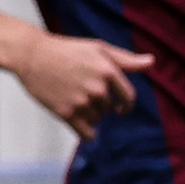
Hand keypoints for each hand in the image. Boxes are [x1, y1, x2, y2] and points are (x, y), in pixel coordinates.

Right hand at [17, 29, 154, 138]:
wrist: (32, 56)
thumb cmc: (67, 50)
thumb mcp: (99, 49)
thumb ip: (127, 60)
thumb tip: (152, 62)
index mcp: (108, 71)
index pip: (128, 97)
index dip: (127, 105)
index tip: (122, 109)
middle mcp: (97, 88)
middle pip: (110, 109)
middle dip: (102, 105)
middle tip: (84, 93)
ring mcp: (81, 102)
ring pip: (97, 120)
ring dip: (91, 116)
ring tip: (76, 101)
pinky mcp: (65, 113)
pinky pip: (86, 134)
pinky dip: (87, 133)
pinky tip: (83, 128)